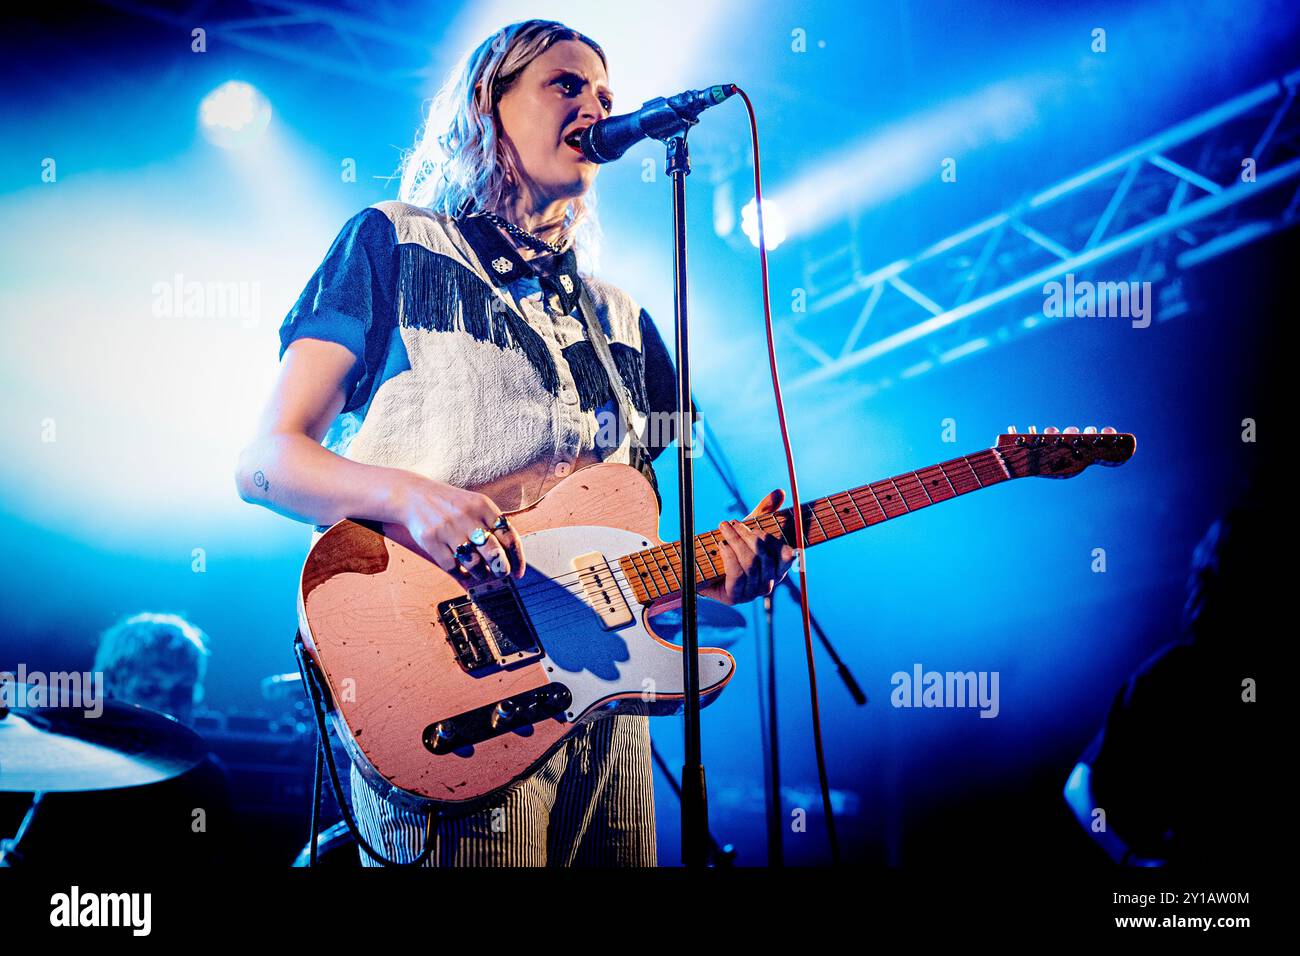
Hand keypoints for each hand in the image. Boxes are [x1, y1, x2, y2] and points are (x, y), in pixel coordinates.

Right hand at [387, 473, 524, 581]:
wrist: (412, 495)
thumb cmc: (449, 504)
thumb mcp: (474, 504)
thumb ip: (492, 524)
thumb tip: (509, 555)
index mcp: (483, 505)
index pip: (508, 535)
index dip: (517, 558)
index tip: (518, 572)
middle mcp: (467, 516)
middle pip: (493, 552)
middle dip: (501, 568)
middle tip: (501, 573)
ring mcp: (448, 528)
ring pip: (474, 563)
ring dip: (480, 572)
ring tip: (480, 572)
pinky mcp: (431, 540)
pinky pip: (452, 566)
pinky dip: (460, 573)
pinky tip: (462, 570)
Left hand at [698, 489, 796, 605]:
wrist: (701, 569)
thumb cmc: (730, 547)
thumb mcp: (747, 528)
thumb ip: (764, 511)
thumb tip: (779, 492)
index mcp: (776, 568)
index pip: (786, 557)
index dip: (779, 544)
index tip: (761, 530)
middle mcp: (768, 583)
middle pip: (764, 556)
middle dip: (747, 536)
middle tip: (732, 523)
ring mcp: (752, 593)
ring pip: (750, 564)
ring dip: (736, 542)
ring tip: (724, 528)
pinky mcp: (735, 597)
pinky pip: (737, 574)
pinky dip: (730, 556)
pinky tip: (722, 544)